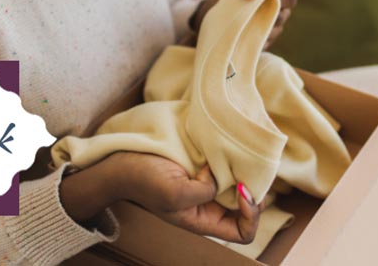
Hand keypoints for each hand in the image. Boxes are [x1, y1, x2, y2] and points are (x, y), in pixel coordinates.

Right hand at [106, 151, 263, 243]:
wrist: (122, 162)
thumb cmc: (143, 180)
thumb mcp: (174, 193)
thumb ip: (203, 192)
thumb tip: (223, 179)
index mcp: (204, 221)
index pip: (243, 231)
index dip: (252, 215)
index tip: (243, 190)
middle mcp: (209, 206)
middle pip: (249, 207)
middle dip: (256, 190)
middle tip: (252, 168)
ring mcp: (206, 186)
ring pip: (240, 185)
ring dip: (246, 172)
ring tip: (244, 156)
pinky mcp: (202, 167)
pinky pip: (227, 166)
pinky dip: (233, 158)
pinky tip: (230, 147)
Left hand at [191, 0, 297, 49]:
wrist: (213, 14)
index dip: (283, 0)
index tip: (268, 2)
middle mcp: (279, 10)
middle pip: (283, 17)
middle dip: (266, 16)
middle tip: (247, 14)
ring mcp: (273, 28)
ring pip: (274, 32)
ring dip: (258, 29)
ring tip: (240, 24)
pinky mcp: (264, 42)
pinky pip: (264, 44)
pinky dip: (252, 41)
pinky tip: (240, 36)